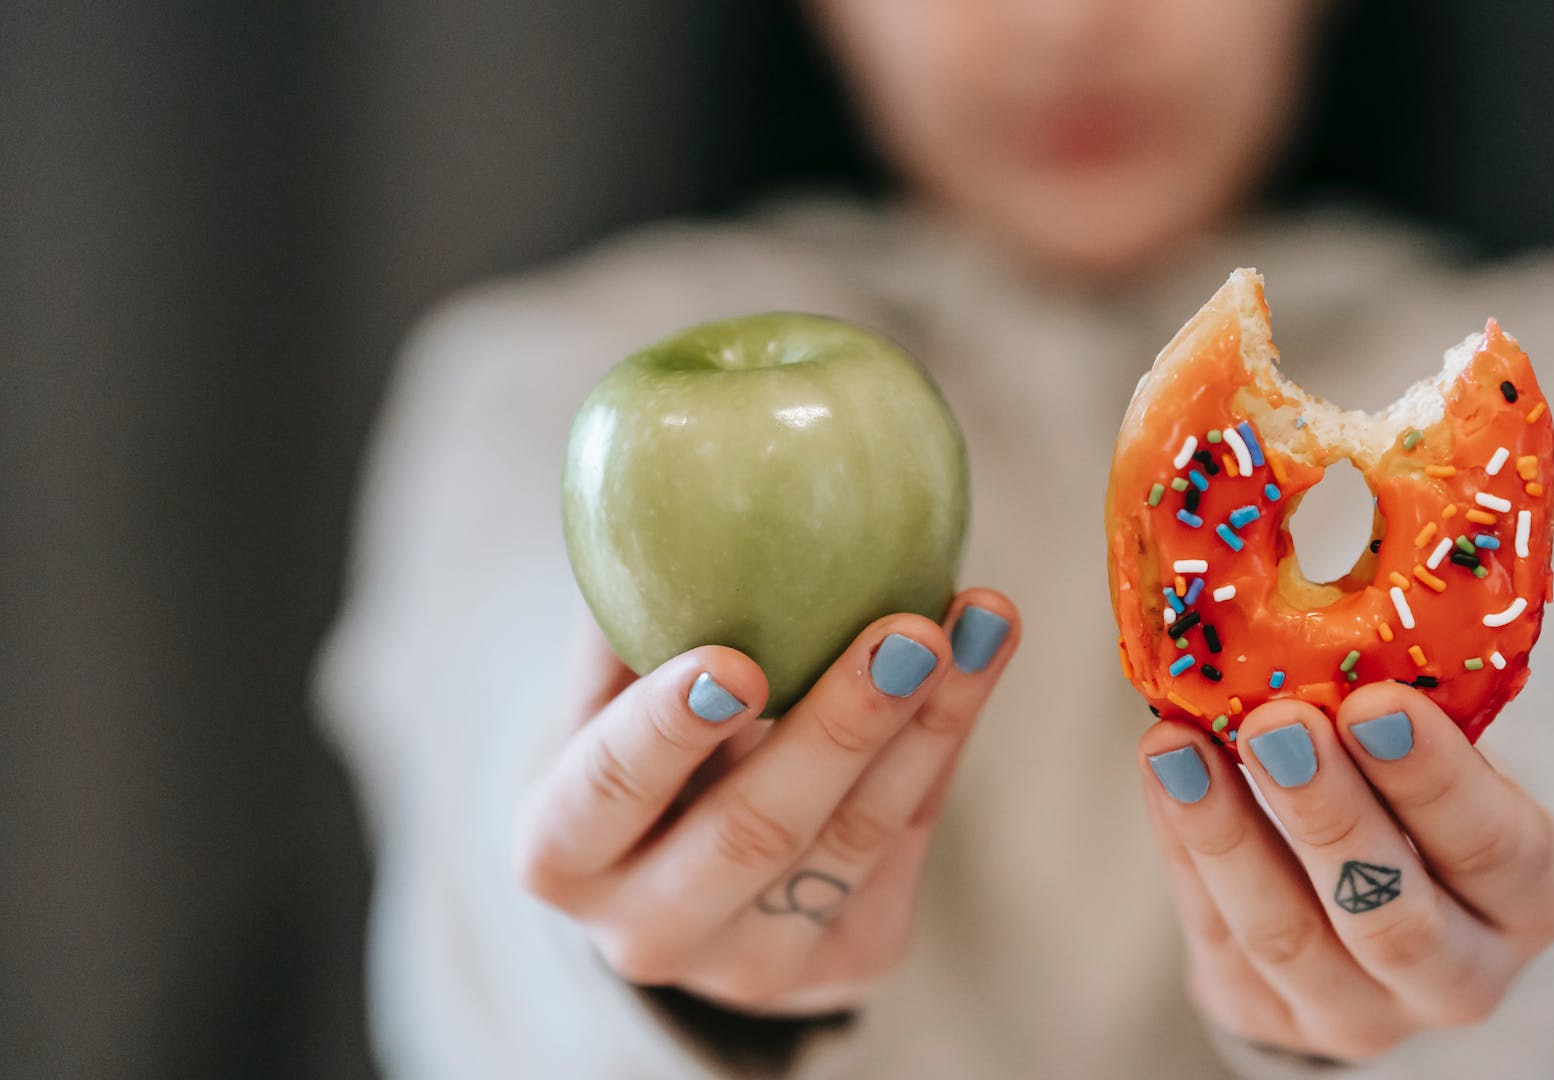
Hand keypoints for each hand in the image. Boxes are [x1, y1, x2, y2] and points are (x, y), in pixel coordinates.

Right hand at [515, 589, 1018, 1015]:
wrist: (680, 879)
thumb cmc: (632, 746)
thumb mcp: (602, 694)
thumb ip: (627, 615)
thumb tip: (666, 476)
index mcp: (560, 854)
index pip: (607, 793)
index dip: (666, 731)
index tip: (733, 660)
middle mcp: (648, 933)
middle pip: (753, 832)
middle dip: (839, 728)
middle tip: (906, 630)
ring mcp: (752, 967)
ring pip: (853, 841)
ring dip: (929, 722)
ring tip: (979, 621)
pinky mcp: (848, 963)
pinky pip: (907, 843)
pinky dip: (945, 742)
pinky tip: (980, 658)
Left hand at [1138, 683, 1553, 1061]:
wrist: (1368, 906)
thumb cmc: (1415, 795)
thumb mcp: (1443, 755)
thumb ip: (1408, 708)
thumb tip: (1329, 599)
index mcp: (1529, 896)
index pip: (1496, 849)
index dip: (1436, 780)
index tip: (1376, 702)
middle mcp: (1460, 976)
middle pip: (1393, 917)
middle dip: (1329, 814)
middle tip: (1277, 723)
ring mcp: (1360, 1014)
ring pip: (1288, 937)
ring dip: (1227, 834)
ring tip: (1180, 745)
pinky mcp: (1266, 1017)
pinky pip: (1217, 933)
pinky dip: (1184, 846)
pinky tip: (1164, 771)